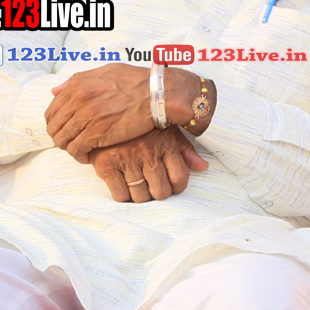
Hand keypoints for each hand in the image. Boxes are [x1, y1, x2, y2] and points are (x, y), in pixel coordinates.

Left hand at [45, 63, 152, 162]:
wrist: (157, 94)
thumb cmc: (136, 81)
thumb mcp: (106, 71)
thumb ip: (78, 79)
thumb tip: (56, 90)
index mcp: (78, 86)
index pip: (52, 111)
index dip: (55, 123)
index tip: (66, 129)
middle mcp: (78, 101)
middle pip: (54, 127)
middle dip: (60, 137)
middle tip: (72, 141)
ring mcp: (87, 118)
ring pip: (63, 140)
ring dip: (69, 148)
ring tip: (80, 150)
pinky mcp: (97, 133)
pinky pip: (76, 150)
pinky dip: (79, 156)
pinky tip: (87, 156)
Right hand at [90, 127, 208, 202]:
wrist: (106, 113)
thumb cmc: (142, 127)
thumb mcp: (167, 131)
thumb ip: (185, 150)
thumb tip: (203, 167)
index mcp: (165, 144)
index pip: (180, 177)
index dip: (178, 187)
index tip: (173, 187)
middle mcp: (147, 153)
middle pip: (161, 191)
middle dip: (159, 193)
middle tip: (154, 188)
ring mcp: (127, 159)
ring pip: (140, 196)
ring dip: (141, 196)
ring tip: (139, 187)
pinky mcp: (106, 166)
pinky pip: (119, 195)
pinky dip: (123, 196)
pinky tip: (124, 186)